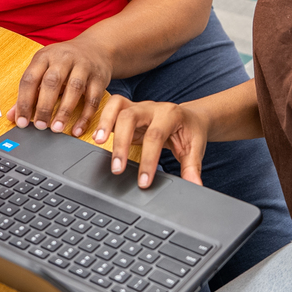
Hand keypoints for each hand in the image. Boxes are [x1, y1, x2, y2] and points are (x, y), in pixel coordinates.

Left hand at [8, 36, 112, 136]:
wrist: (96, 47)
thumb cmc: (64, 62)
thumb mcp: (44, 69)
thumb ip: (29, 92)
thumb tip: (12, 116)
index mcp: (45, 56)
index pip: (30, 78)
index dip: (24, 101)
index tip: (21, 122)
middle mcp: (64, 58)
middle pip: (52, 81)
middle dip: (44, 106)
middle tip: (40, 126)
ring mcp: (83, 66)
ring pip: (74, 88)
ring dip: (65, 110)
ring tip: (57, 128)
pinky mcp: (99, 77)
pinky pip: (93, 98)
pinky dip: (85, 116)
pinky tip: (77, 129)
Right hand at [93, 95, 208, 188]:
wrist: (189, 117)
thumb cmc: (190, 132)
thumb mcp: (195, 148)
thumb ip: (192, 167)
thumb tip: (194, 185)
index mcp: (170, 115)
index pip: (155, 136)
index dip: (148, 160)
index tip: (143, 182)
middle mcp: (152, 108)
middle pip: (131, 117)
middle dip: (121, 142)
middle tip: (117, 169)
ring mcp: (138, 106)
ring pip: (117, 106)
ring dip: (105, 123)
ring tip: (98, 142)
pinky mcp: (129, 110)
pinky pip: (112, 107)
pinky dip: (102, 118)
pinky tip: (96, 136)